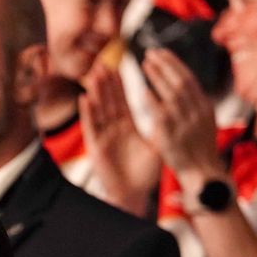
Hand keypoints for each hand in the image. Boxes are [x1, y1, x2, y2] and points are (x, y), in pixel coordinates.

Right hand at [79, 63, 159, 215]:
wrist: (133, 194)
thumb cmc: (145, 174)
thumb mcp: (158, 145)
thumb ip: (161, 127)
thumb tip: (171, 108)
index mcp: (127, 127)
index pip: (123, 101)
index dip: (120, 84)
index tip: (119, 66)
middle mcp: (113, 129)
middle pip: (108, 102)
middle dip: (106, 83)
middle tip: (103, 62)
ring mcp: (103, 137)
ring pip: (98, 110)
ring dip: (95, 92)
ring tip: (93, 74)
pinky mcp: (95, 148)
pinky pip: (91, 128)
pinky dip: (87, 114)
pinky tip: (84, 99)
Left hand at [142, 48, 223, 195]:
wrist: (202, 174)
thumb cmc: (199, 151)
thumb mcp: (203, 124)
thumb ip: (195, 107)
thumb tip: (188, 91)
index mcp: (205, 107)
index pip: (189, 79)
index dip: (175, 64)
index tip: (163, 54)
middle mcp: (198, 111)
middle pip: (182, 80)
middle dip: (166, 64)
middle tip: (150, 52)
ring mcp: (186, 121)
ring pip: (172, 91)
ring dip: (158, 75)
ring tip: (144, 64)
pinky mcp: (172, 133)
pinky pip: (160, 111)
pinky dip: (152, 98)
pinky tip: (142, 89)